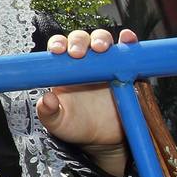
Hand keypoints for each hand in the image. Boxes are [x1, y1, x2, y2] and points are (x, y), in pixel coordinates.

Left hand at [40, 29, 134, 174]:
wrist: (103, 138)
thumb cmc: (76, 125)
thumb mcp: (57, 121)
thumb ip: (48, 112)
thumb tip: (47, 100)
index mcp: (64, 70)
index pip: (59, 48)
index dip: (58, 44)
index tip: (57, 51)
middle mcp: (85, 63)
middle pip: (81, 39)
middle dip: (78, 41)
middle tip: (77, 53)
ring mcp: (107, 64)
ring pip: (104, 41)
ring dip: (102, 39)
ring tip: (100, 48)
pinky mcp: (127, 70)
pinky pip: (129, 53)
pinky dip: (129, 43)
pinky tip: (128, 40)